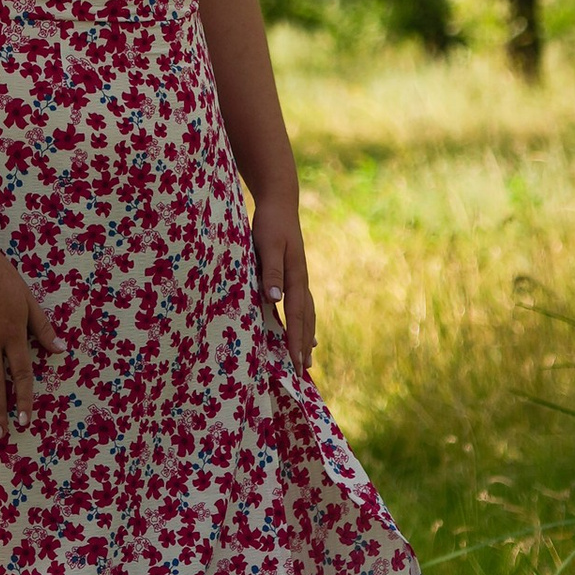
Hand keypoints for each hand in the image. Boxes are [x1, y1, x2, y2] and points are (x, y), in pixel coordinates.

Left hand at [252, 197, 315, 373]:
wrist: (280, 201)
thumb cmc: (270, 223)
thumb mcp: (266, 245)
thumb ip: (271, 271)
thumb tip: (275, 300)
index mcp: (295, 277)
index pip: (296, 317)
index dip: (296, 342)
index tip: (296, 365)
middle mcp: (301, 280)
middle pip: (306, 319)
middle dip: (303, 346)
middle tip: (303, 372)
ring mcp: (300, 277)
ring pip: (307, 313)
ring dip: (307, 336)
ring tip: (308, 357)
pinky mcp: (294, 273)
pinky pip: (302, 304)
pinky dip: (305, 321)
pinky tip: (305, 329)